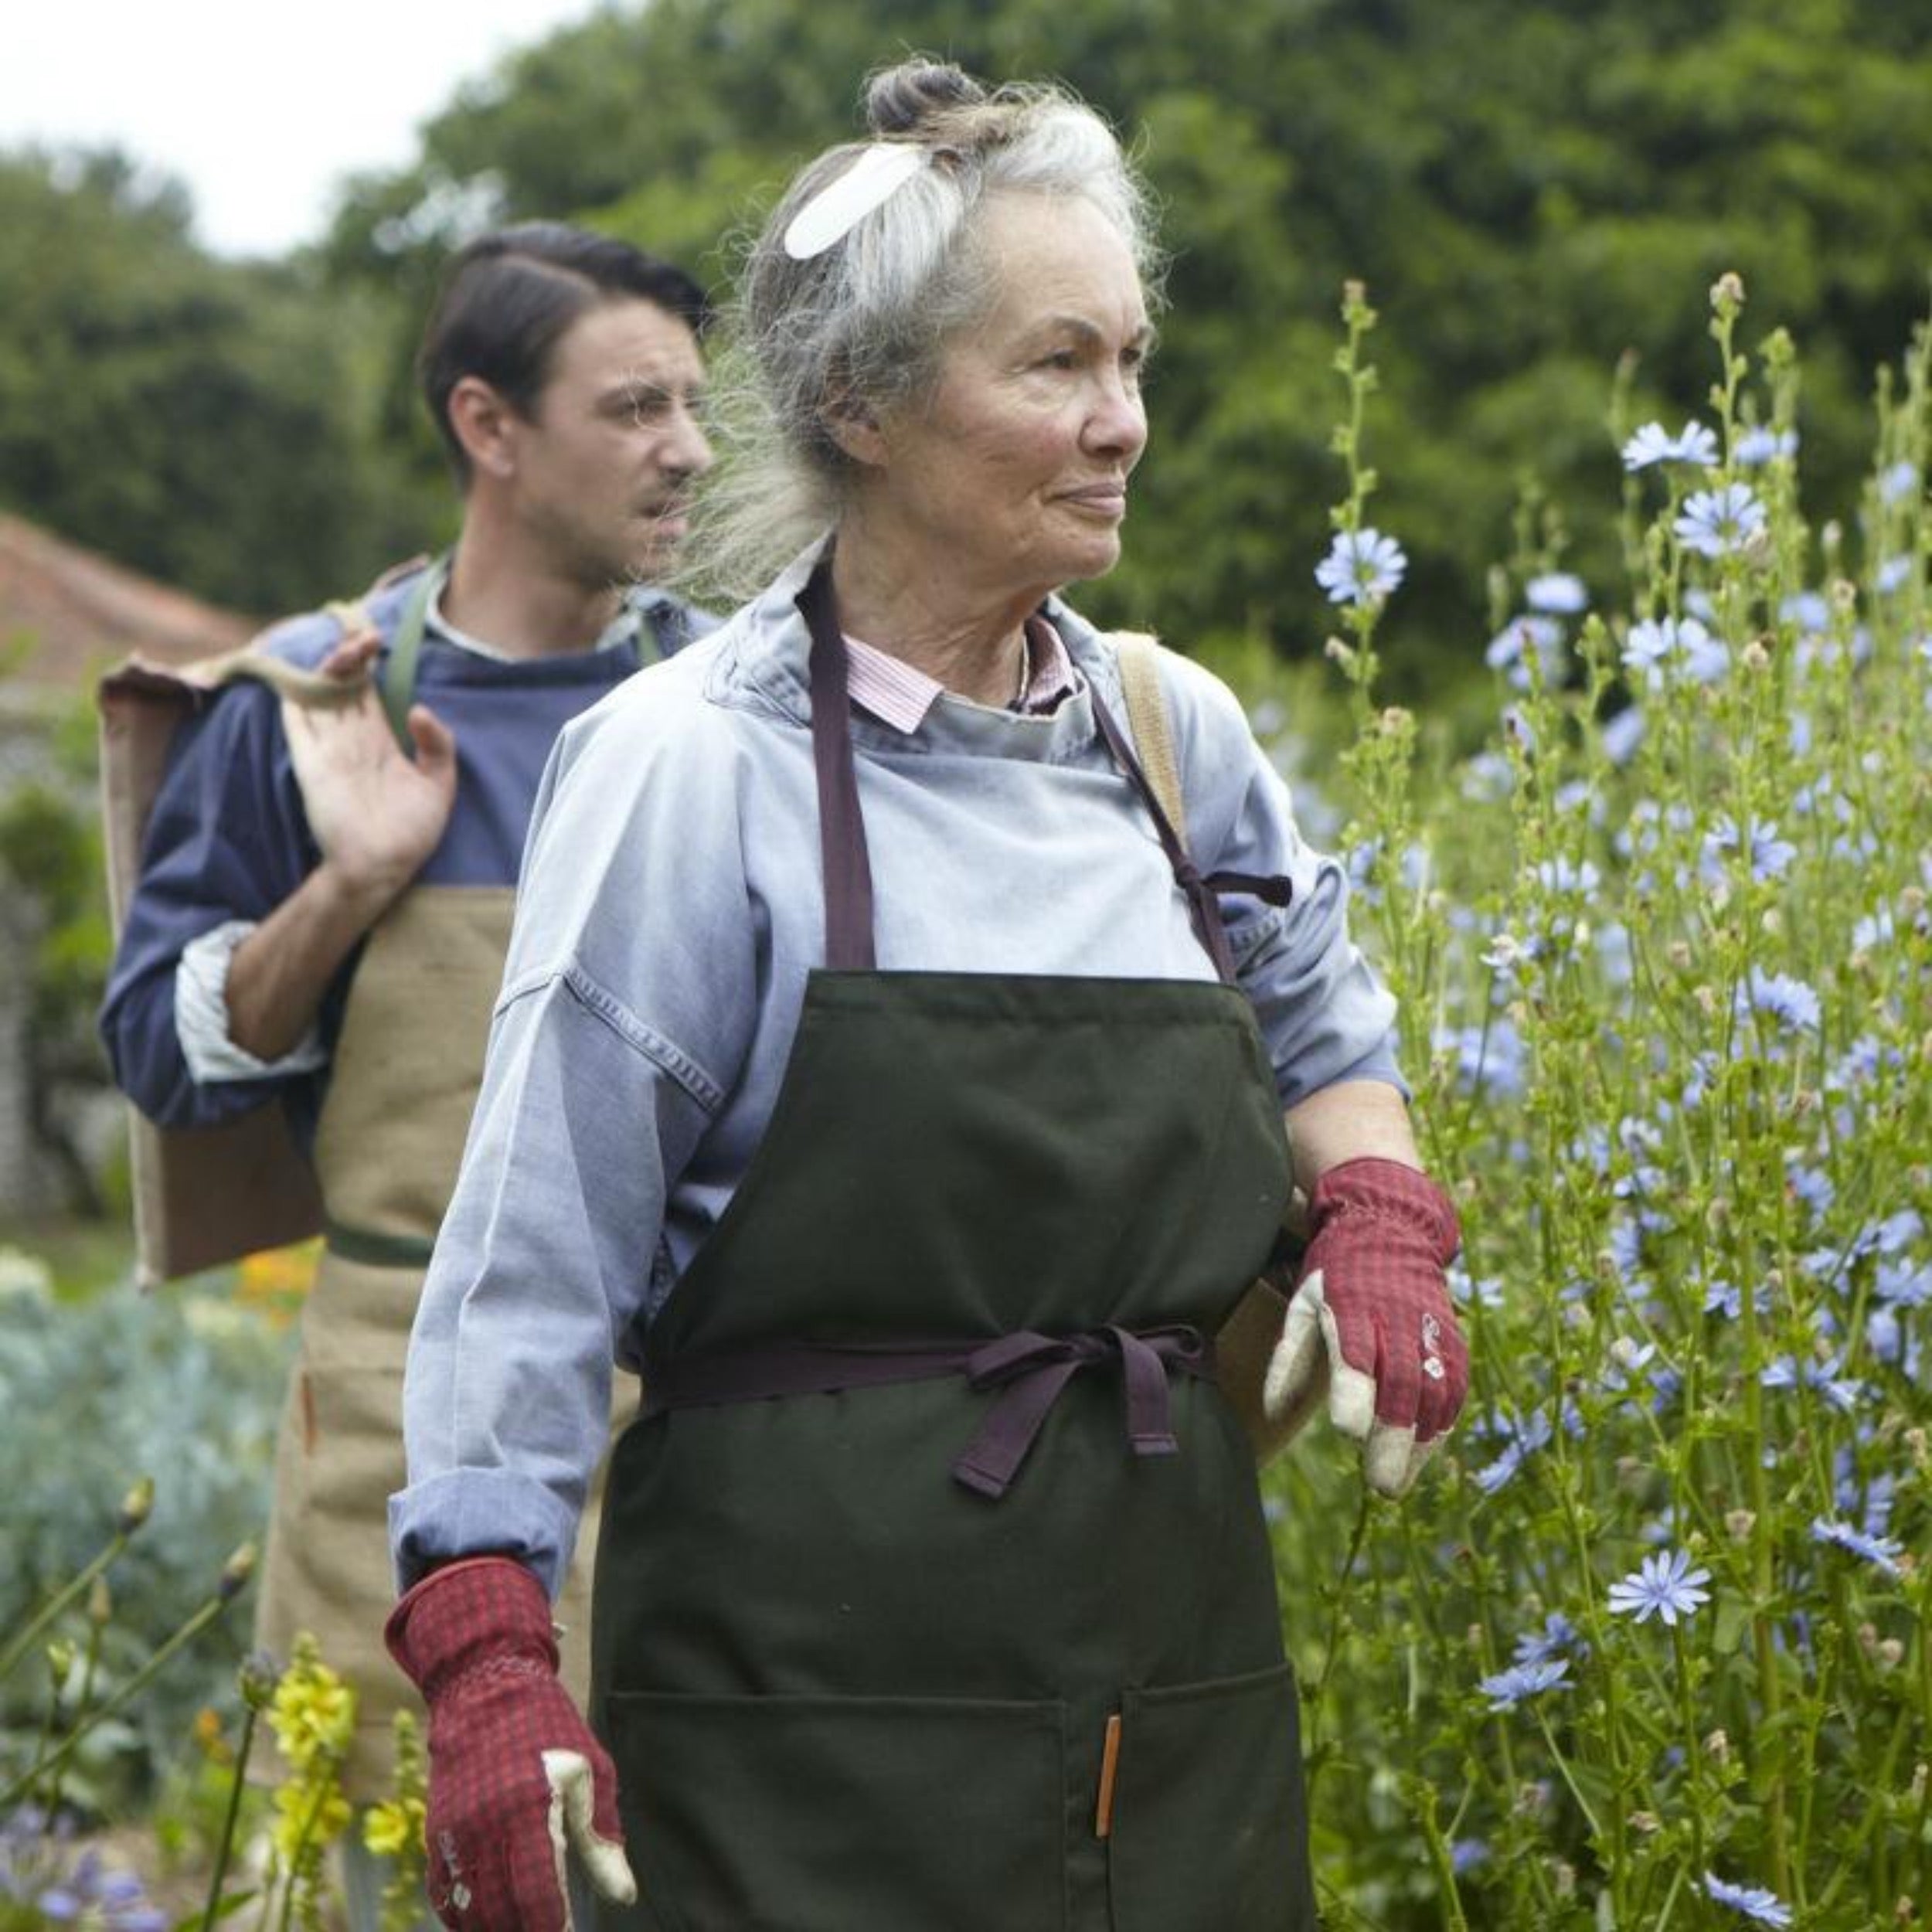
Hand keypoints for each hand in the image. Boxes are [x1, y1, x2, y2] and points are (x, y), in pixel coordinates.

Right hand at [281, 628, 456, 912]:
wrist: (384, 868)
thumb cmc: (412, 833)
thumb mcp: (439, 785)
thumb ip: (437, 745)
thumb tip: (418, 708)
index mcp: (378, 738)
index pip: (366, 688)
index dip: (367, 659)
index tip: (378, 638)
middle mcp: (349, 737)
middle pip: (340, 682)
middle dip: (350, 653)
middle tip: (368, 636)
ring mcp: (328, 747)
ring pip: (317, 693)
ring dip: (328, 666)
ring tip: (352, 647)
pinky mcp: (312, 762)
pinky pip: (297, 720)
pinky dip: (295, 693)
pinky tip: (303, 670)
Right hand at [387, 1557, 635, 1931]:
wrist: (484, 1688)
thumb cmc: (549, 1728)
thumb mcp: (590, 1773)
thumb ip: (602, 1839)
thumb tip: (623, 1896)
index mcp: (527, 1811)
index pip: (539, 1896)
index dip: (556, 1928)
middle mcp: (483, 1829)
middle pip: (502, 1913)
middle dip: (529, 1930)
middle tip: (551, 1930)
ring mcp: (453, 1835)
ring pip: (471, 1912)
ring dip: (498, 1927)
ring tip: (525, 1925)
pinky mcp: (436, 1835)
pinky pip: (445, 1895)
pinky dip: (465, 1917)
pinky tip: (489, 1920)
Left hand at [1261, 1156, 1466, 1495]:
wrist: (1390, 1227)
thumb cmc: (1335, 1275)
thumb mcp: (1303, 1302)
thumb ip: (1290, 1357)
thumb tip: (1271, 1412)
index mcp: (1352, 1305)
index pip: (1357, 1353)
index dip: (1356, 1393)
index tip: (1349, 1434)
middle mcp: (1396, 1318)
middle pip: (1402, 1382)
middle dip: (1394, 1436)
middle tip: (1381, 1483)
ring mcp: (1429, 1330)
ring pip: (1434, 1391)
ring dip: (1420, 1441)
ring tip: (1396, 1481)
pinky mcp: (1451, 1340)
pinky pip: (1454, 1387)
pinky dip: (1442, 1424)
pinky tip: (1423, 1455)